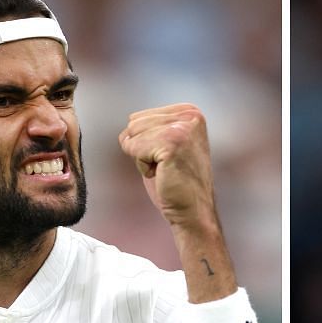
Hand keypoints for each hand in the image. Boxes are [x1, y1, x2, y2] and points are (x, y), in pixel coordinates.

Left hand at [118, 103, 218, 231]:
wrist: (193, 211)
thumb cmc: (177, 182)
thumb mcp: (167, 144)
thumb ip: (154, 127)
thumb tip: (128, 123)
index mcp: (190, 112)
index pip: (139, 117)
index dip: (145, 142)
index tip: (168, 157)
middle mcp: (189, 115)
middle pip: (134, 123)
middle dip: (142, 149)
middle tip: (166, 166)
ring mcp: (182, 128)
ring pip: (133, 135)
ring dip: (143, 158)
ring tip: (166, 170)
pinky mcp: (172, 142)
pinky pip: (135, 149)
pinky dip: (143, 167)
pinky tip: (163, 174)